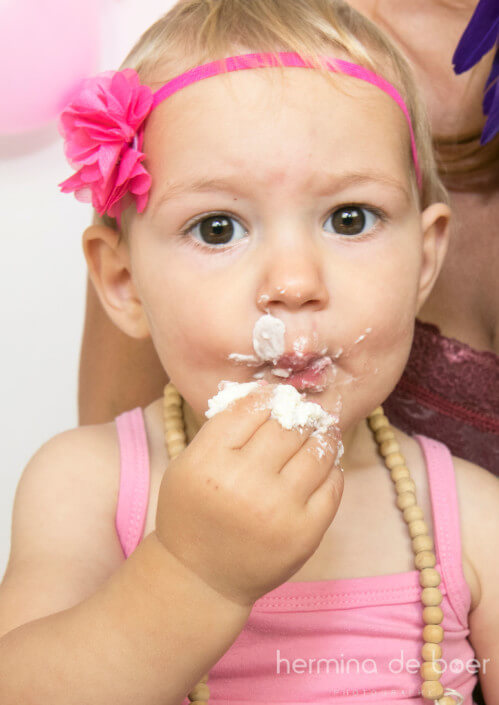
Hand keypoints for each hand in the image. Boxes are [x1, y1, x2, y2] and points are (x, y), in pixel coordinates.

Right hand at [155, 383, 343, 607]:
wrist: (201, 578)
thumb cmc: (192, 513)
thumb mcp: (188, 464)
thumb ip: (222, 429)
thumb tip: (269, 394)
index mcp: (209, 462)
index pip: (251, 408)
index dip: (269, 397)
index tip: (278, 397)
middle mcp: (244, 483)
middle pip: (287, 426)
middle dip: (298, 414)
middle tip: (304, 412)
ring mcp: (279, 509)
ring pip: (315, 449)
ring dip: (321, 435)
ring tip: (320, 432)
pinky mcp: (306, 532)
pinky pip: (333, 484)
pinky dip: (331, 468)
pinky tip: (322, 466)